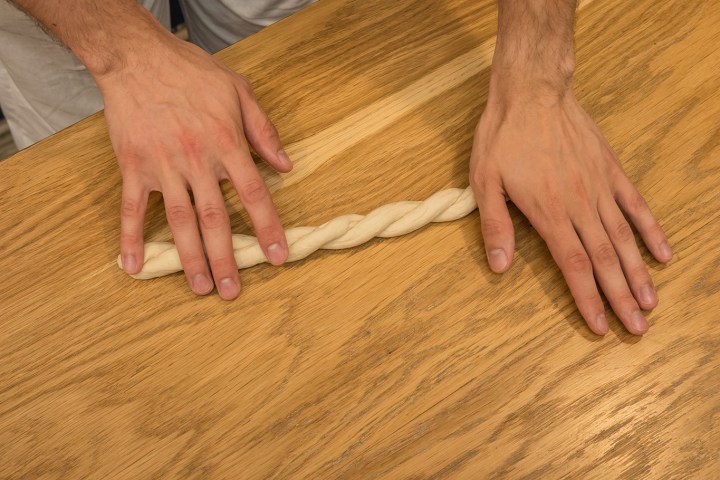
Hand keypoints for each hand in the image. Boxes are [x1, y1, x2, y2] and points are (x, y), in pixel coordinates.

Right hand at [101, 35, 291, 299]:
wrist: (138, 58)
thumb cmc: (192, 72)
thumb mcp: (239, 92)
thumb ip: (264, 131)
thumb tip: (286, 165)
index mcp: (227, 145)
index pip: (254, 194)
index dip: (268, 227)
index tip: (278, 256)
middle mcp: (197, 161)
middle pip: (215, 218)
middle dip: (226, 257)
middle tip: (232, 290)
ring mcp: (163, 166)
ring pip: (179, 220)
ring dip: (190, 256)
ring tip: (199, 287)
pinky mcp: (133, 166)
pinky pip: (132, 207)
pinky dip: (131, 237)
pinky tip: (133, 265)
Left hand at [469, 87, 671, 334]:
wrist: (533, 93)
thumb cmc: (503, 137)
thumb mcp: (485, 181)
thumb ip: (495, 225)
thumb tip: (498, 267)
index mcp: (548, 213)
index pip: (573, 265)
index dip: (587, 298)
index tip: (601, 326)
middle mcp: (579, 205)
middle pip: (605, 259)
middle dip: (619, 297)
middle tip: (637, 329)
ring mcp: (600, 187)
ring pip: (624, 238)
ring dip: (638, 273)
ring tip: (650, 302)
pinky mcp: (611, 170)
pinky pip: (636, 204)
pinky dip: (651, 230)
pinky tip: (663, 253)